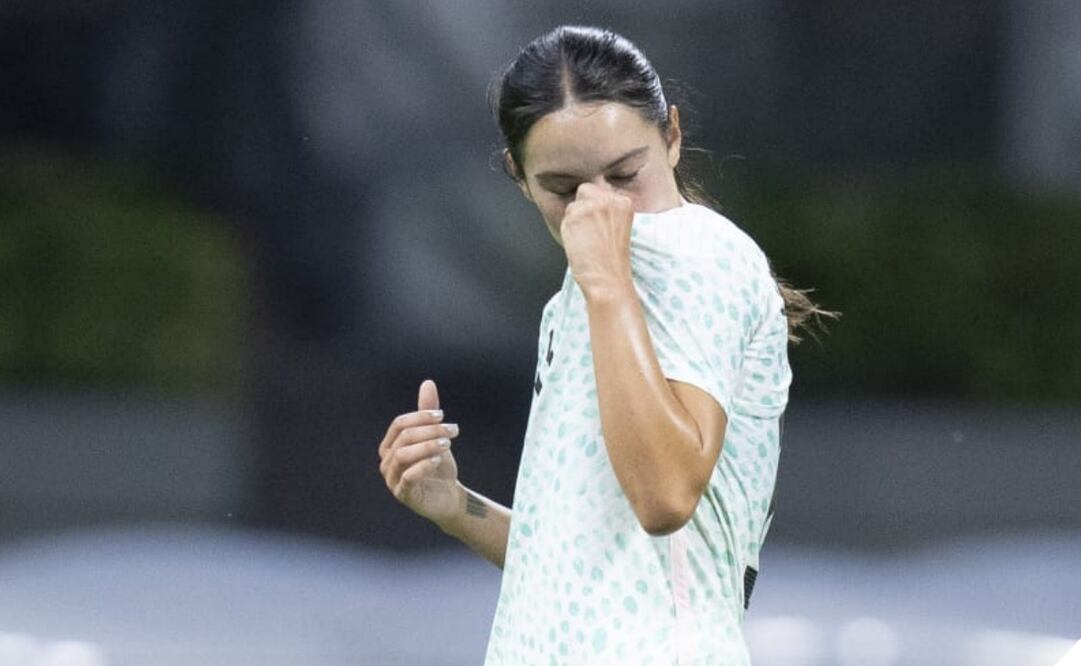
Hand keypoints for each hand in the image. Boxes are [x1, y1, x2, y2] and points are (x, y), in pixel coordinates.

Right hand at [378, 379, 463, 528]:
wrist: (447, 496)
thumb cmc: (437, 465)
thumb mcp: (435, 437)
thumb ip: (428, 413)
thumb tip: (428, 383)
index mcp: (390, 445)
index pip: (399, 424)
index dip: (420, 417)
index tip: (442, 416)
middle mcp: (387, 461)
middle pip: (404, 438)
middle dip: (430, 431)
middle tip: (452, 430)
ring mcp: (392, 479)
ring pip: (404, 455)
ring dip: (428, 446)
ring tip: (447, 444)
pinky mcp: (403, 494)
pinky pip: (408, 477)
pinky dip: (423, 466)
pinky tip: (438, 460)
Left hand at [560, 183, 634, 298]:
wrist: (608, 278)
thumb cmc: (613, 260)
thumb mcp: (619, 227)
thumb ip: (607, 211)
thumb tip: (588, 202)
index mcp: (624, 202)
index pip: (601, 192)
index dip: (596, 209)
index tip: (600, 227)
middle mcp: (608, 200)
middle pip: (585, 191)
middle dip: (583, 208)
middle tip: (591, 232)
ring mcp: (591, 206)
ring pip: (573, 205)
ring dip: (575, 221)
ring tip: (587, 240)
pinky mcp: (575, 216)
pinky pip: (565, 218)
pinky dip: (568, 230)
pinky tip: (579, 243)